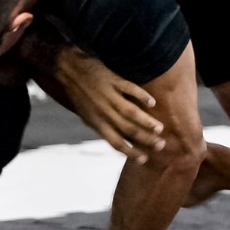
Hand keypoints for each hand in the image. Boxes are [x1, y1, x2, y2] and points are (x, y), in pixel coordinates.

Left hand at [51, 46, 165, 162]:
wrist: (69, 70)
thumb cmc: (78, 94)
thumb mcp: (85, 115)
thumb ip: (100, 127)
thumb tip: (113, 140)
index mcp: (97, 123)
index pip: (117, 143)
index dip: (131, 153)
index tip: (144, 159)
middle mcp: (104, 112)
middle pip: (129, 130)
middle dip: (146, 139)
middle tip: (161, 145)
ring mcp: (110, 96)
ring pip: (131, 113)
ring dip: (147, 122)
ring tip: (159, 128)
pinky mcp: (113, 80)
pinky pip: (131, 89)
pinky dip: (142, 96)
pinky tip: (151, 102)